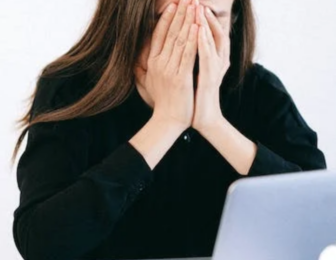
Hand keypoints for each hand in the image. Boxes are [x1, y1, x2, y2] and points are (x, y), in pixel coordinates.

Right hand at [134, 0, 198, 130]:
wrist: (167, 120)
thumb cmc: (162, 102)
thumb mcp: (149, 82)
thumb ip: (144, 69)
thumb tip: (137, 60)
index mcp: (152, 63)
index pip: (159, 35)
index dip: (166, 18)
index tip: (173, 3)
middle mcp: (158, 64)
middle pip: (170, 33)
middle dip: (180, 13)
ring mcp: (169, 70)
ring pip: (179, 40)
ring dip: (188, 20)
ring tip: (195, 5)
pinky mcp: (180, 78)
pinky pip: (188, 54)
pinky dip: (193, 39)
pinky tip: (198, 26)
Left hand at [193, 5, 230, 132]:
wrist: (202, 119)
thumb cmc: (193, 98)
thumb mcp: (188, 75)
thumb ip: (185, 61)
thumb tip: (172, 49)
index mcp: (209, 59)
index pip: (204, 33)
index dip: (197, 18)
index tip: (186, 5)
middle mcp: (216, 60)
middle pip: (211, 32)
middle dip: (202, 15)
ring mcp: (215, 68)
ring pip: (212, 40)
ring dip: (205, 23)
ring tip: (198, 8)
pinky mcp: (211, 77)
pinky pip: (208, 56)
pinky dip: (204, 42)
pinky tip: (198, 30)